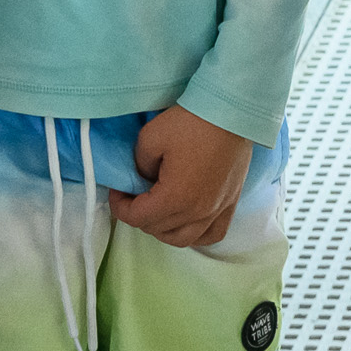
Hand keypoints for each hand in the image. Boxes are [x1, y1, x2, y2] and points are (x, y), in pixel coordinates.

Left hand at [110, 99, 253, 250]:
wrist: (231, 112)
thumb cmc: (190, 122)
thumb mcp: (149, 138)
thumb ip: (139, 166)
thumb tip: (144, 179)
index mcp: (174, 198)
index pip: (137, 218)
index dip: (120, 206)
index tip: (118, 190)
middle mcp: (196, 212)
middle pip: (157, 230)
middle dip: (139, 215)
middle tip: (134, 195)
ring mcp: (217, 210)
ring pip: (183, 239)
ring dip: (164, 229)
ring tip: (158, 211)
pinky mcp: (231, 203)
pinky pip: (213, 234)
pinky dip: (196, 234)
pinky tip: (188, 222)